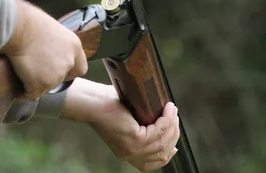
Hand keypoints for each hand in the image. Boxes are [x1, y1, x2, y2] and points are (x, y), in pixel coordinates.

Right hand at [0, 0, 87, 100]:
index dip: (68, 72)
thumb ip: (56, 45)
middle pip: (61, 79)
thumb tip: (48, 53)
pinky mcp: (42, 83)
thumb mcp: (52, 30)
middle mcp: (69, 61)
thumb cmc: (29, 22)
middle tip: (35, 73)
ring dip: (35, 84)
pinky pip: (31, 94)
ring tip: (23, 76)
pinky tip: (17, 89)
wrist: (18, 26)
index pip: (80, 68)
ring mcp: (56, 74)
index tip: (57, 71)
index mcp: (74, 46)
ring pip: (46, 87)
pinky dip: (23, 93)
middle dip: (49, 78)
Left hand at [62, 79, 179, 171]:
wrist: (91, 102)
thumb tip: (160, 120)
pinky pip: (158, 132)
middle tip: (174, 115)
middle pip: (162, 151)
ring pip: (162, 141)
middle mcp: (129, 155)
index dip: (167, 154)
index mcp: (127, 153)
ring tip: (172, 109)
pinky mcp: (134, 138)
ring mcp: (132, 149)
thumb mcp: (126, 120)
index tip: (174, 145)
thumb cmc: (106, 105)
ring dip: (172, 124)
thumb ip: (140, 126)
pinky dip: (166, 120)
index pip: (152, 163)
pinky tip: (168, 109)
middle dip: (173, 133)